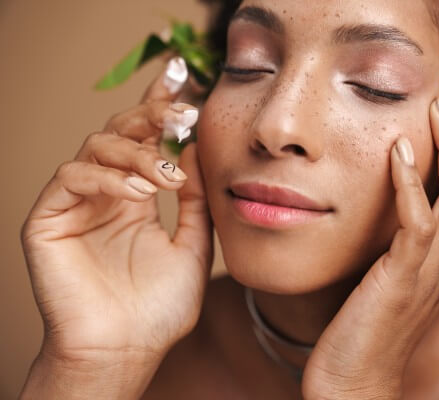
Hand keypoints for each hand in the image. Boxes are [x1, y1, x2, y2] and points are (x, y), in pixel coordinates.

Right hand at [20, 57, 212, 368]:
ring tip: (166, 176)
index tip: (184, 78)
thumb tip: (196, 150)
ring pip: (96, 147)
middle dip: (151, 116)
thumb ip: (194, 201)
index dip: (160, 105)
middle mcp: (106, 194)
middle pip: (120, 132)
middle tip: (183, 112)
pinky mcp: (49, 218)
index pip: (146, 141)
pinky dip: (107, 176)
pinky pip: (71, 177)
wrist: (128, 351)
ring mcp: (77, 204)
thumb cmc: (160, 307)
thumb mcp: (193, 246)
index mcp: (136, 198)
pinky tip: (140, 193)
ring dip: (136, 152)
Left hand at [301, 92, 438, 398]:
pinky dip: (411, 185)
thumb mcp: (388, 279)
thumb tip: (388, 209)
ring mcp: (428, 272)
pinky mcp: (402, 281)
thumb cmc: (364, 329)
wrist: (353, 384)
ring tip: (437, 110)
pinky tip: (398, 153)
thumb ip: (398, 246)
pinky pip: (418, 225)